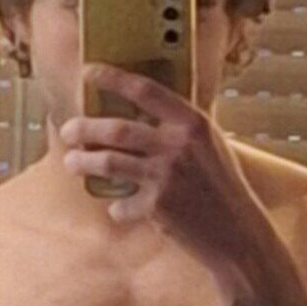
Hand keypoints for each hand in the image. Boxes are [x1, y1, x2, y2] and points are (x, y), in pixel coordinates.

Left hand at [60, 63, 264, 269]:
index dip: (113, 78)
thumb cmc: (223, 187)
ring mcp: (167, 176)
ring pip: (109, 162)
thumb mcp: (211, 146)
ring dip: (83, 161)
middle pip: (117, 128)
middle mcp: (179, 146)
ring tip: (71, 162)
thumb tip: (141, 113)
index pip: (146, 90)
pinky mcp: (158, 207)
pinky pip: (122, 204)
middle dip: (84, 128)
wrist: (238, 233)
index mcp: (193, 123)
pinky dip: (117, 208)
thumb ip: (181, 129)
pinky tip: (118, 209)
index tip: (88, 71)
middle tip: (68, 130)